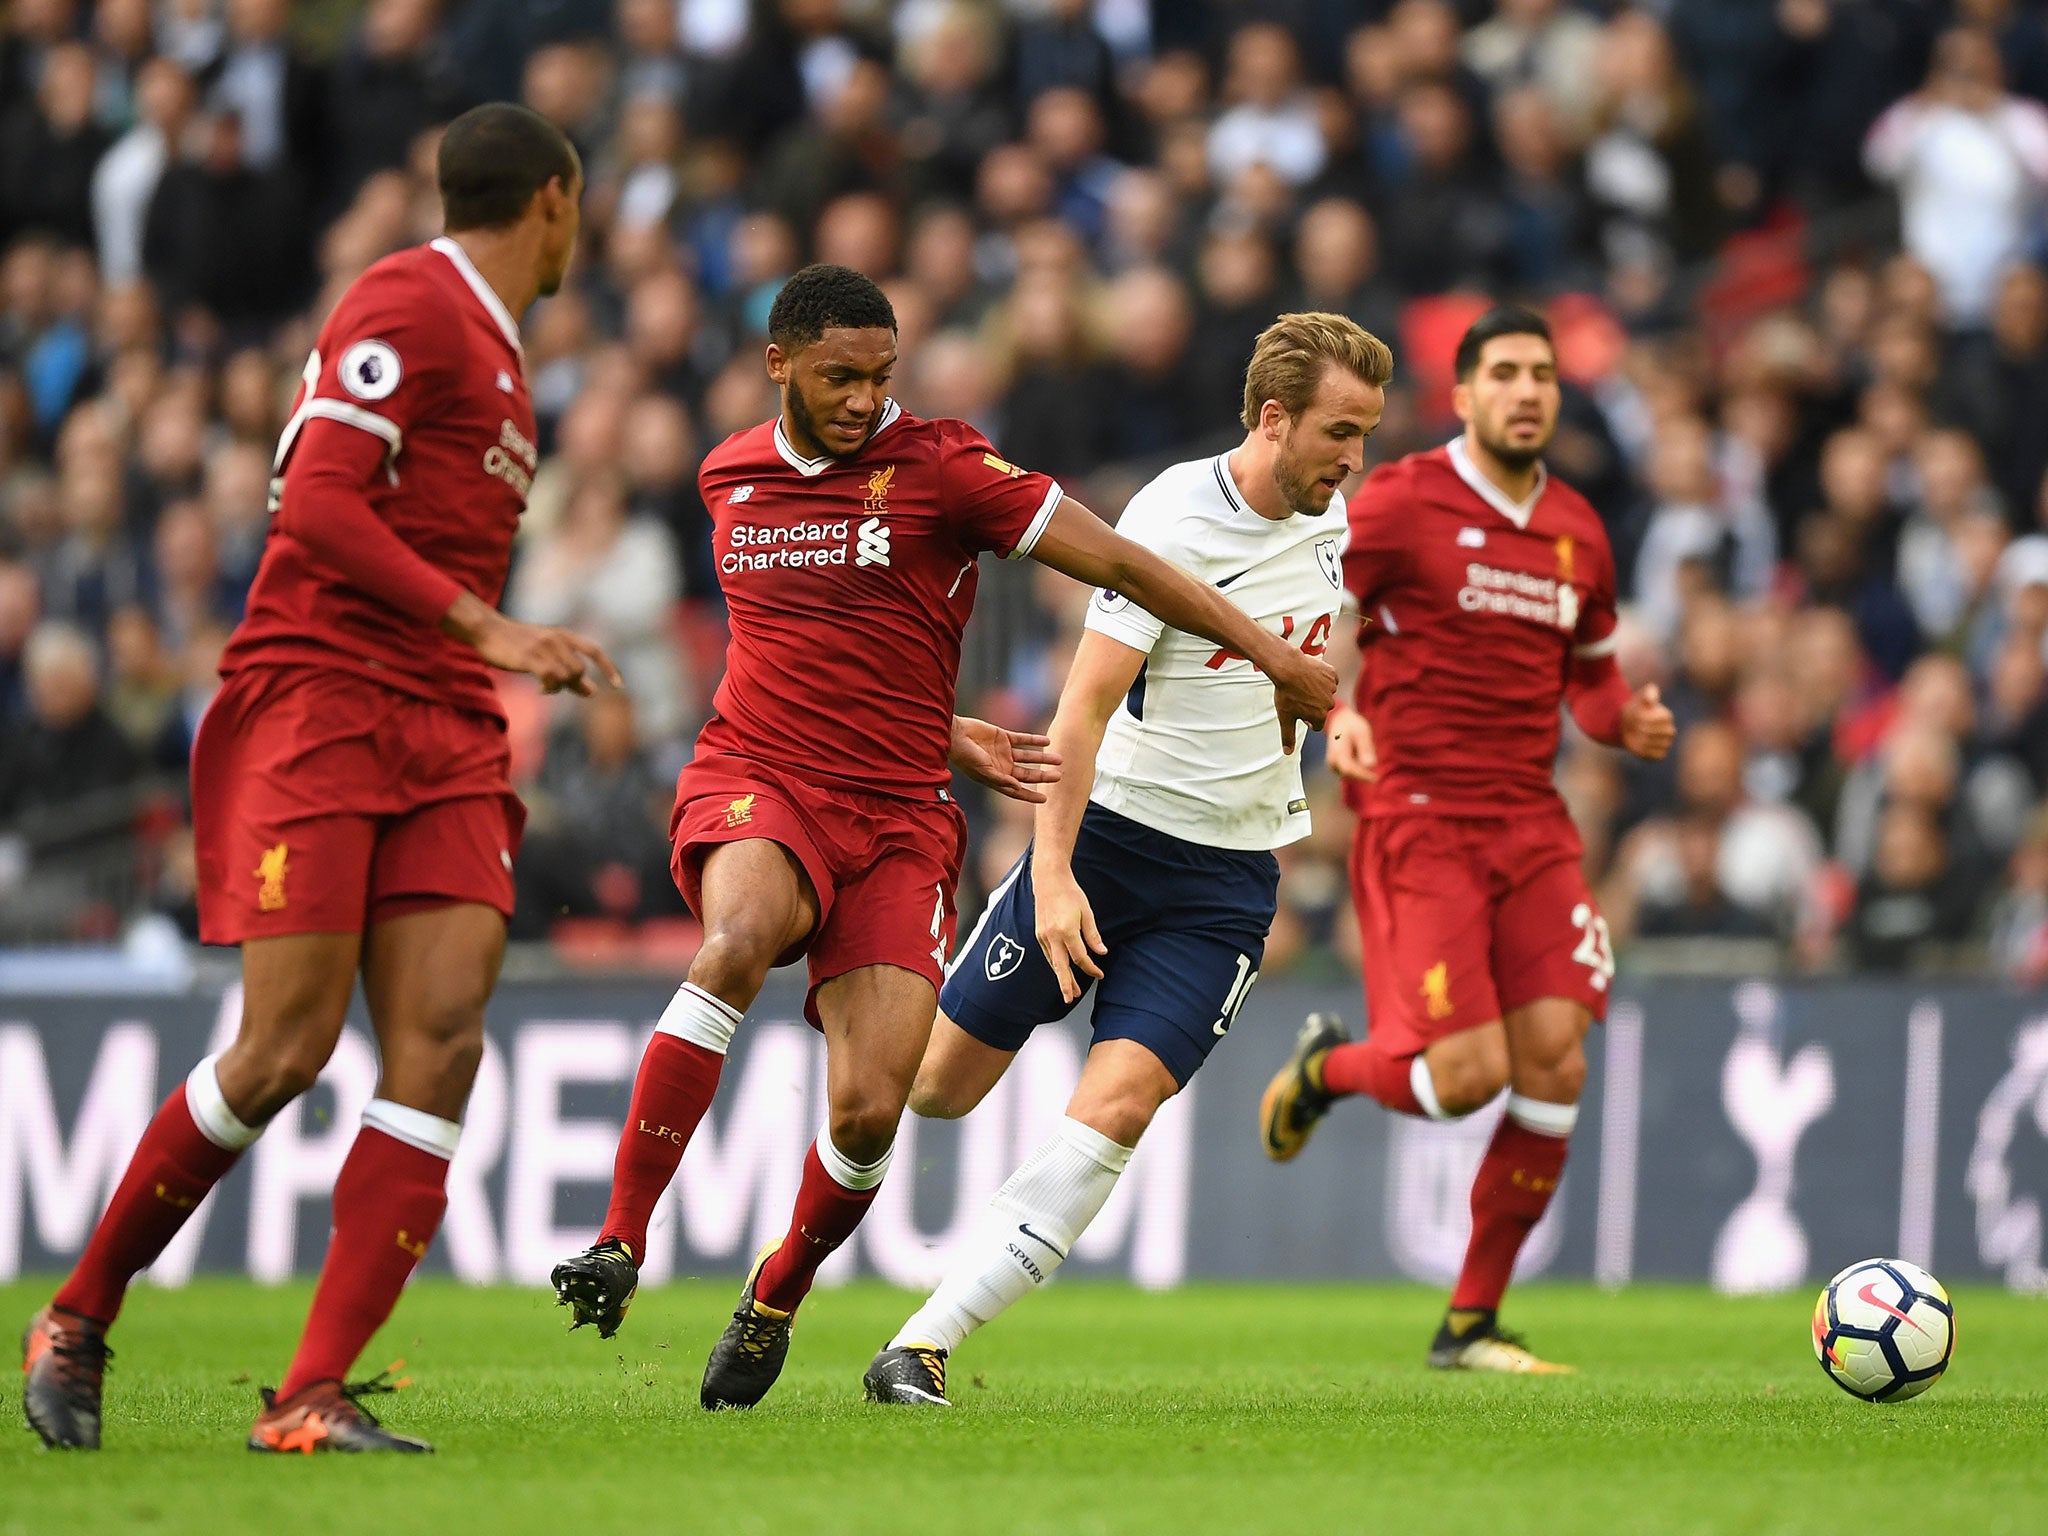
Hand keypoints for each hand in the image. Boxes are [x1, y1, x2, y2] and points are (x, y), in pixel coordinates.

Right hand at [448, 597, 622, 695]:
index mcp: (564, 635)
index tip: (619, 686)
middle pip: (579, 670)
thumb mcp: (546, 652)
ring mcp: (543, 647)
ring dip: (559, 687)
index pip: (595, 651)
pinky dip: (550, 688)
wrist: (488, 630)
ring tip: (546, 688)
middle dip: (573, 684)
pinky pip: (551, 678)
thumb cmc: (517, 642)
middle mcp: (557, 639)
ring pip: (566, 676)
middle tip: (556, 688)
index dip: (609, 668)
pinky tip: (541, 689)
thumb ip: (569, 670)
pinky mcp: (529, 658)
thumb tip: (592, 692)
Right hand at [951, 717, 1061, 802]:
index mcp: (997, 778)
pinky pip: (1023, 739)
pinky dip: (1035, 740)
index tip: (1045, 799)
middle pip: (1027, 773)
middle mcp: (1003, 767)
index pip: (1017, 790)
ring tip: (1059, 759)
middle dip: (1043, 775)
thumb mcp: (983, 771)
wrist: (956, 734)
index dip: (1031, 795)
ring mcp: (1004, 752)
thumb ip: (1001, 779)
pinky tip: (1047, 742)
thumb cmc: (966, 756)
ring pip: (1029, 756)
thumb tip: (1019, 787)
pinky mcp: (1004, 737)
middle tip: (1059, 776)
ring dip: (1043, 758)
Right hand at [1033, 863, 1104, 1003]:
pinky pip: (1048, 954)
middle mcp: (1052, 936)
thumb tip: (1102, 952)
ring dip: (1061, 976)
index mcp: (1066, 930)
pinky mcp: (1038, 934)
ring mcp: (1043, 936)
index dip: (1091, 968)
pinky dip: (1055, 964)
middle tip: (1070, 999)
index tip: (1100, 973)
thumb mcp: (1086, 912)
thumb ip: (1093, 935)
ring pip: (1052, 962)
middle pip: (1060, 966)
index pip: (1080, 957)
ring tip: (1069, 990)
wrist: (1048, 880)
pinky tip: (1062, 969)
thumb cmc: (1070, 893)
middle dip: (1066, 984)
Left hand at [1261, 643, 1338, 754]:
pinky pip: (1329, 678)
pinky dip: (1322, 677)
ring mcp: (1332, 688)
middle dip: (1312, 705)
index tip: (1296, 710)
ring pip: (1326, 693)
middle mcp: (1329, 704)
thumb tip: (1288, 753)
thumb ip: (1288, 736)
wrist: (1288, 667)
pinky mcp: (1332, 674)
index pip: (1315, 724)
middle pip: (1321, 708)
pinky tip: (1310, 675)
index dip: (1305, 719)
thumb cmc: (1286, 694)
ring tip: (1302, 684)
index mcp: (1319, 716)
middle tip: (1298, 695)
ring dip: (1317, 690)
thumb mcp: (1285, 717)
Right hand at [1326, 703, 1377, 782]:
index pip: (1349, 769)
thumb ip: (1366, 748)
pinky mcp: (1336, 767)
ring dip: (1361, 772)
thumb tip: (1371, 765)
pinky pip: (1349, 773)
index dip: (1362, 776)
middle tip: (1376, 774)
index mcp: (1337, 751)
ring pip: (1350, 775)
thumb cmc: (1352, 725)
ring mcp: (1332, 765)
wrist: (1340, 721)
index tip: (1376, 778)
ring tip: (1364, 754)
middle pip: (1349, 774)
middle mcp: (1332, 760)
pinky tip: (1360, 757)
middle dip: (1363, 776)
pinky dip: (1358, 770)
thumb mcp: (1362, 732)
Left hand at [1620, 683, 1675, 760]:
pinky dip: (1641, 752)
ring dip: (1638, 740)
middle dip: (1638, 730)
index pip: (1653, 720)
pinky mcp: (1660, 754)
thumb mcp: (1639, 696)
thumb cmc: (1636, 709)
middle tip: (1631, 726)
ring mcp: (1666, 744)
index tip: (1634, 715)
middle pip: (1652, 733)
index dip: (1640, 718)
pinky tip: (1636, 745)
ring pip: (1651, 745)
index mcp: (1667, 716)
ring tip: (1632, 734)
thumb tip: (1651, 700)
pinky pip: (1652, 756)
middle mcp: (1670, 731)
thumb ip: (1648, 693)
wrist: (1629, 724)